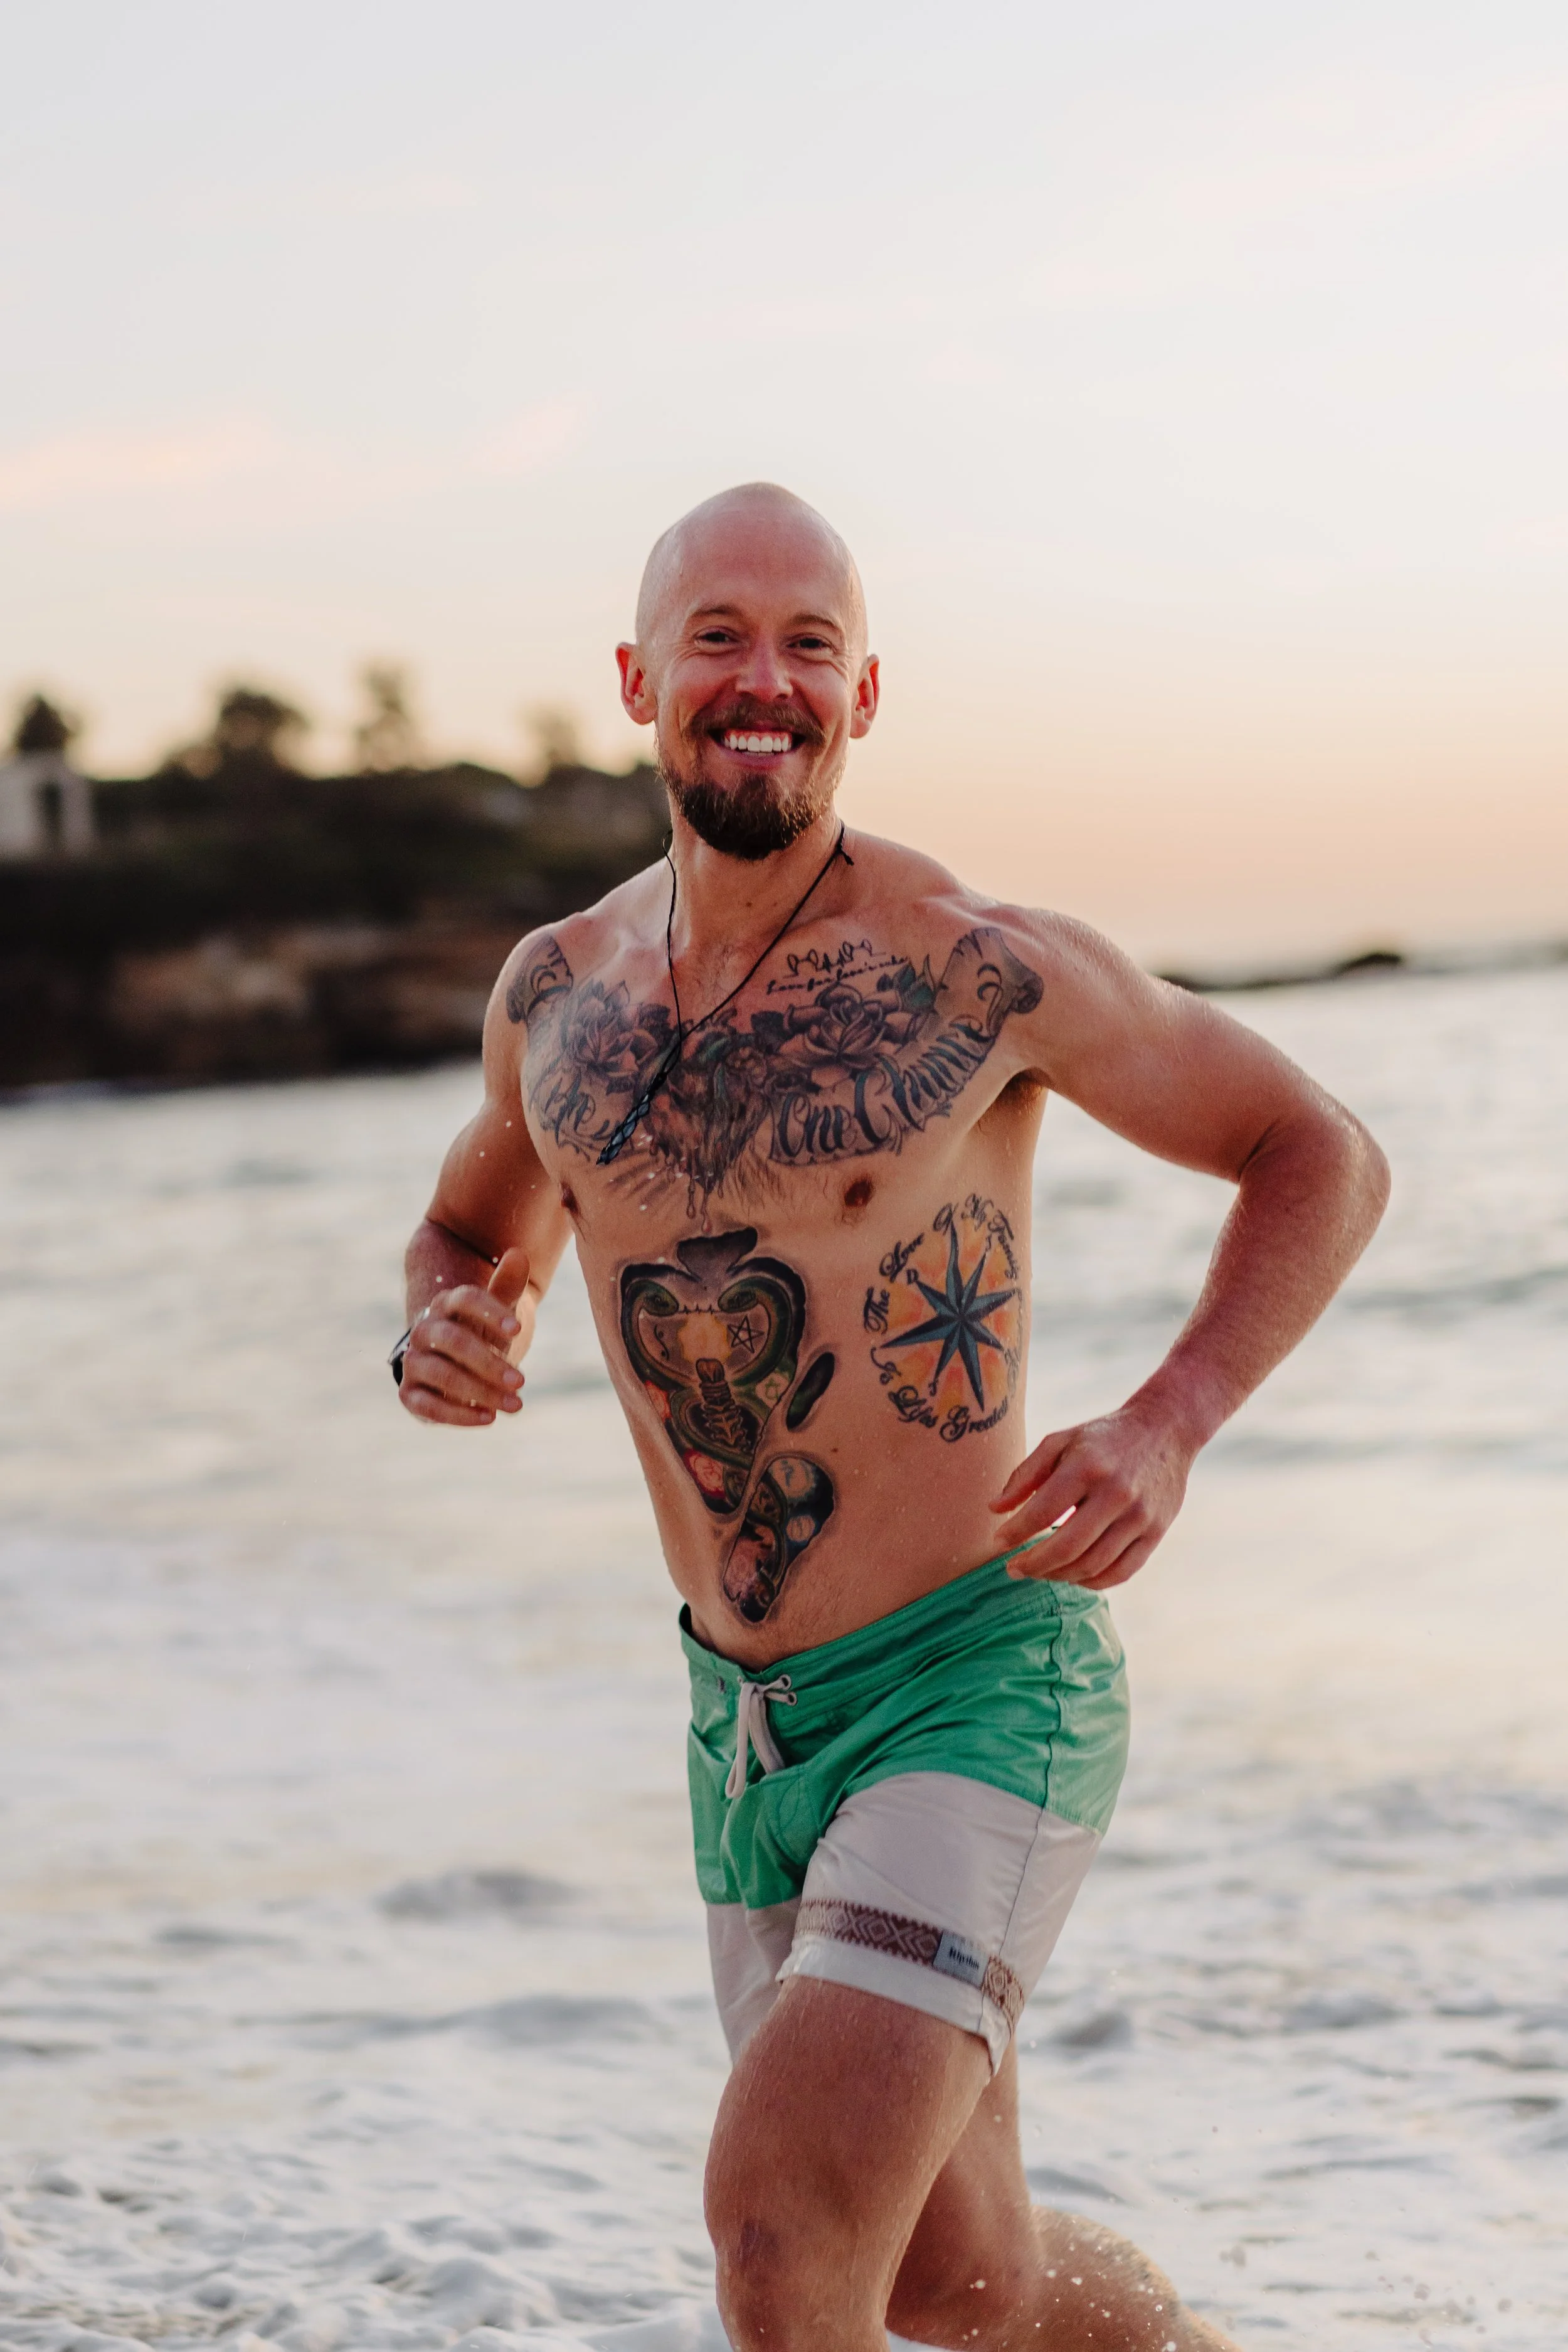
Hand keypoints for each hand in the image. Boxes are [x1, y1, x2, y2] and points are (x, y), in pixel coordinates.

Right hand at [398, 1248, 532, 1426]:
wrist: (454, 1364)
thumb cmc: (481, 1333)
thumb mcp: (499, 1311)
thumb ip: (507, 1285)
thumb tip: (518, 1253)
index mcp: (448, 1303)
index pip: (466, 1300)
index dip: (491, 1313)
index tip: (519, 1329)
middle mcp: (425, 1329)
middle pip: (453, 1341)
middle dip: (488, 1362)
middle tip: (521, 1381)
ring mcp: (414, 1361)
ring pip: (441, 1373)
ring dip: (479, 1391)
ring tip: (515, 1404)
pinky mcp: (409, 1393)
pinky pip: (427, 1405)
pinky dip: (457, 1415)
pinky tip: (488, 1418)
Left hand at [989, 1403, 1194, 1589]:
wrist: (1165, 1430)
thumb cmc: (1103, 1438)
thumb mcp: (1061, 1441)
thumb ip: (1025, 1474)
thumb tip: (994, 1509)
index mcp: (1087, 1466)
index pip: (1042, 1512)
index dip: (1015, 1533)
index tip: (998, 1542)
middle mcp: (1116, 1493)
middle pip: (1067, 1547)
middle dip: (1033, 1564)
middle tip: (1013, 1569)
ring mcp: (1140, 1517)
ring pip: (1093, 1565)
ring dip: (1059, 1576)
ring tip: (1039, 1571)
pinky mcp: (1156, 1533)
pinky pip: (1120, 1572)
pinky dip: (1091, 1582)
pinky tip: (1072, 1575)